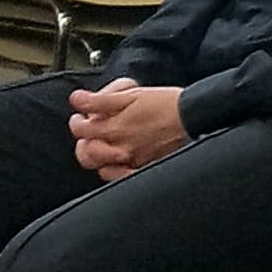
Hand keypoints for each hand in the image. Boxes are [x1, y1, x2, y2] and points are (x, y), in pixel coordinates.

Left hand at [65, 80, 185, 177]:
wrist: (195, 116)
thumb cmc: (167, 104)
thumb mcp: (132, 94)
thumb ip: (100, 99)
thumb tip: (77, 99)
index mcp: (114, 129)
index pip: (80, 130)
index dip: (76, 121)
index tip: (81, 116)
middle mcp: (120, 149)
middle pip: (86, 153)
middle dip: (83, 141)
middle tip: (89, 131)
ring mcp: (132, 162)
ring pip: (101, 168)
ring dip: (97, 156)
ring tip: (104, 144)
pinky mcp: (146, 168)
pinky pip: (122, 177)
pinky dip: (115, 171)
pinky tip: (118, 161)